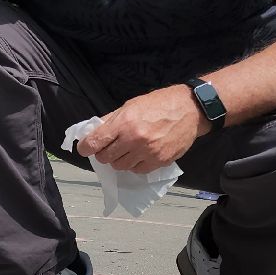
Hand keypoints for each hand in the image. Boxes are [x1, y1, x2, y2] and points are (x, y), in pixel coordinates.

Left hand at [75, 85, 207, 172]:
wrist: (189, 109)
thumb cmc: (158, 104)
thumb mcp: (130, 105)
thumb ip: (111, 120)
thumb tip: (92, 132)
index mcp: (124, 122)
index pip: (94, 143)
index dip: (85, 147)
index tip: (85, 148)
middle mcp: (134, 139)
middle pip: (105, 158)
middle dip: (103, 153)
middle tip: (110, 147)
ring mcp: (148, 152)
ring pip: (120, 167)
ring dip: (120, 160)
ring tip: (127, 149)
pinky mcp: (160, 161)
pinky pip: (137, 171)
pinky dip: (135, 164)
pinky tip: (140, 154)